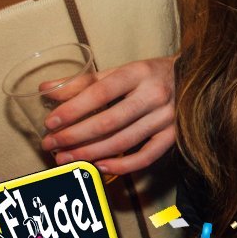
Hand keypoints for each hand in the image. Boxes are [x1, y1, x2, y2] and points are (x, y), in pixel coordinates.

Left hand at [40, 56, 176, 175]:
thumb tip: (46, 88)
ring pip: (123, 141)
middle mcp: (154, 94)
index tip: (51, 122)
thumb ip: (84, 81)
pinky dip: (122, 165)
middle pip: (108, 121)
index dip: (73, 109)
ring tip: (66, 158)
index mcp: (138, 73)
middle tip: (51, 144)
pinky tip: (100, 166)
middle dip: (75, 136)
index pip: (100, 93)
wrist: (191, 79)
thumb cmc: (149, 75)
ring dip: (90, 153)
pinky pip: (147, 156)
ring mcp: (166, 117)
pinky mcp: (173, 136)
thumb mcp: (120, 71)